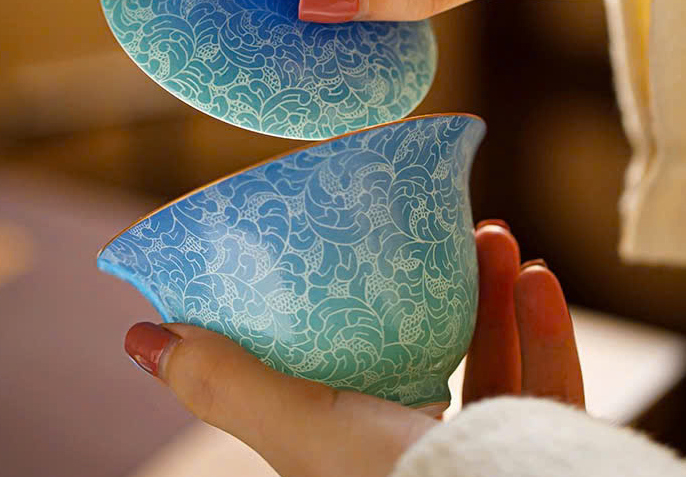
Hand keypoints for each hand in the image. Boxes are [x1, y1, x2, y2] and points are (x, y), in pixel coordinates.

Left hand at [123, 221, 583, 476]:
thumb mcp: (301, 427)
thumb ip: (224, 380)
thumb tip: (135, 337)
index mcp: (356, 445)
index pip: (347, 371)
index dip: (352, 311)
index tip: (364, 248)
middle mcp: (417, 452)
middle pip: (431, 357)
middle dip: (443, 287)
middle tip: (451, 231)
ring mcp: (486, 454)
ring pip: (497, 363)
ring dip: (498, 295)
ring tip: (497, 237)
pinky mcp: (541, 449)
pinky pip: (550, 386)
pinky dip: (547, 331)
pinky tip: (540, 277)